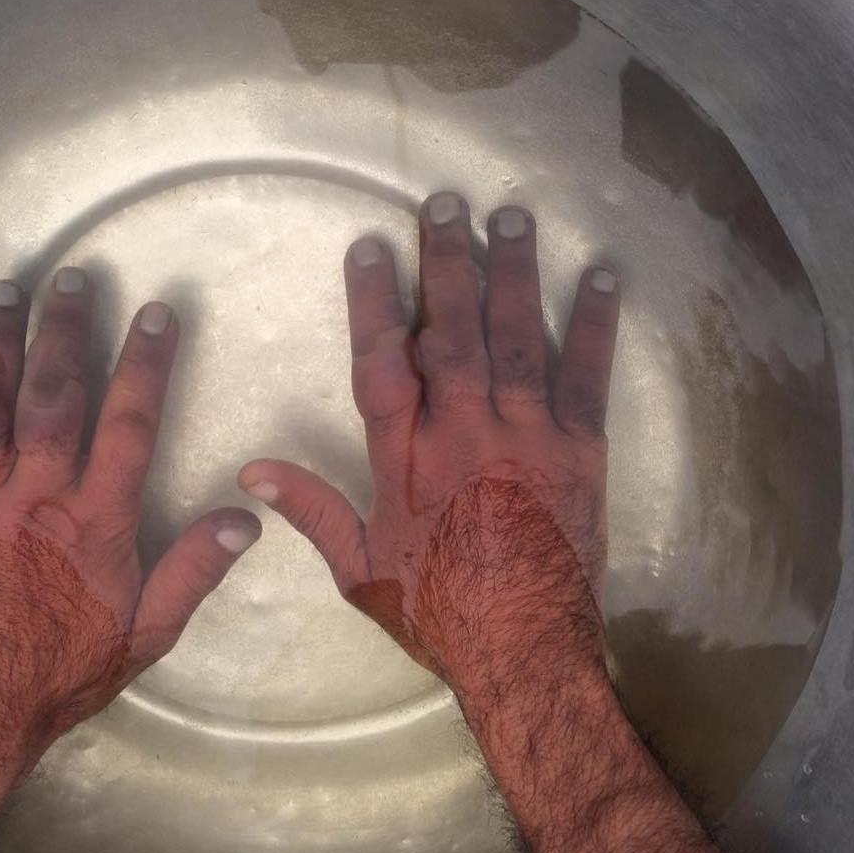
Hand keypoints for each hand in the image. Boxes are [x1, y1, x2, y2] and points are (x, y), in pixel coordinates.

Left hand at [0, 269, 259, 765]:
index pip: (129, 424)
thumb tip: (247, 515)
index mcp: (96, 519)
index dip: (146, 364)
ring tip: (7, 288)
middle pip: (56, 395)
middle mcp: (38, 493)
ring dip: (0, 342)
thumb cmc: (69, 666)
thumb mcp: (150, 631)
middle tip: (73, 276)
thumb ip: (195, 569)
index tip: (156, 313)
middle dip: (67, 331)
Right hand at [239, 192, 617, 684]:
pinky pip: (588, 374)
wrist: (527, 650)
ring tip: (512, 215)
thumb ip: (314, 511)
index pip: (383, 363)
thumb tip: (251, 475)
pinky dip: (594, 321)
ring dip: (514, 271)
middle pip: (453, 331)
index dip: (374, 301)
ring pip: (518, 337)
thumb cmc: (439, 611)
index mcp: (408, 460)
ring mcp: (529, 435)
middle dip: (448, 262)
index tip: (371, 247)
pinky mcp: (582, 449)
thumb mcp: (362, 570)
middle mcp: (466, 433)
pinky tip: (602, 274)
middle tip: (447, 202)